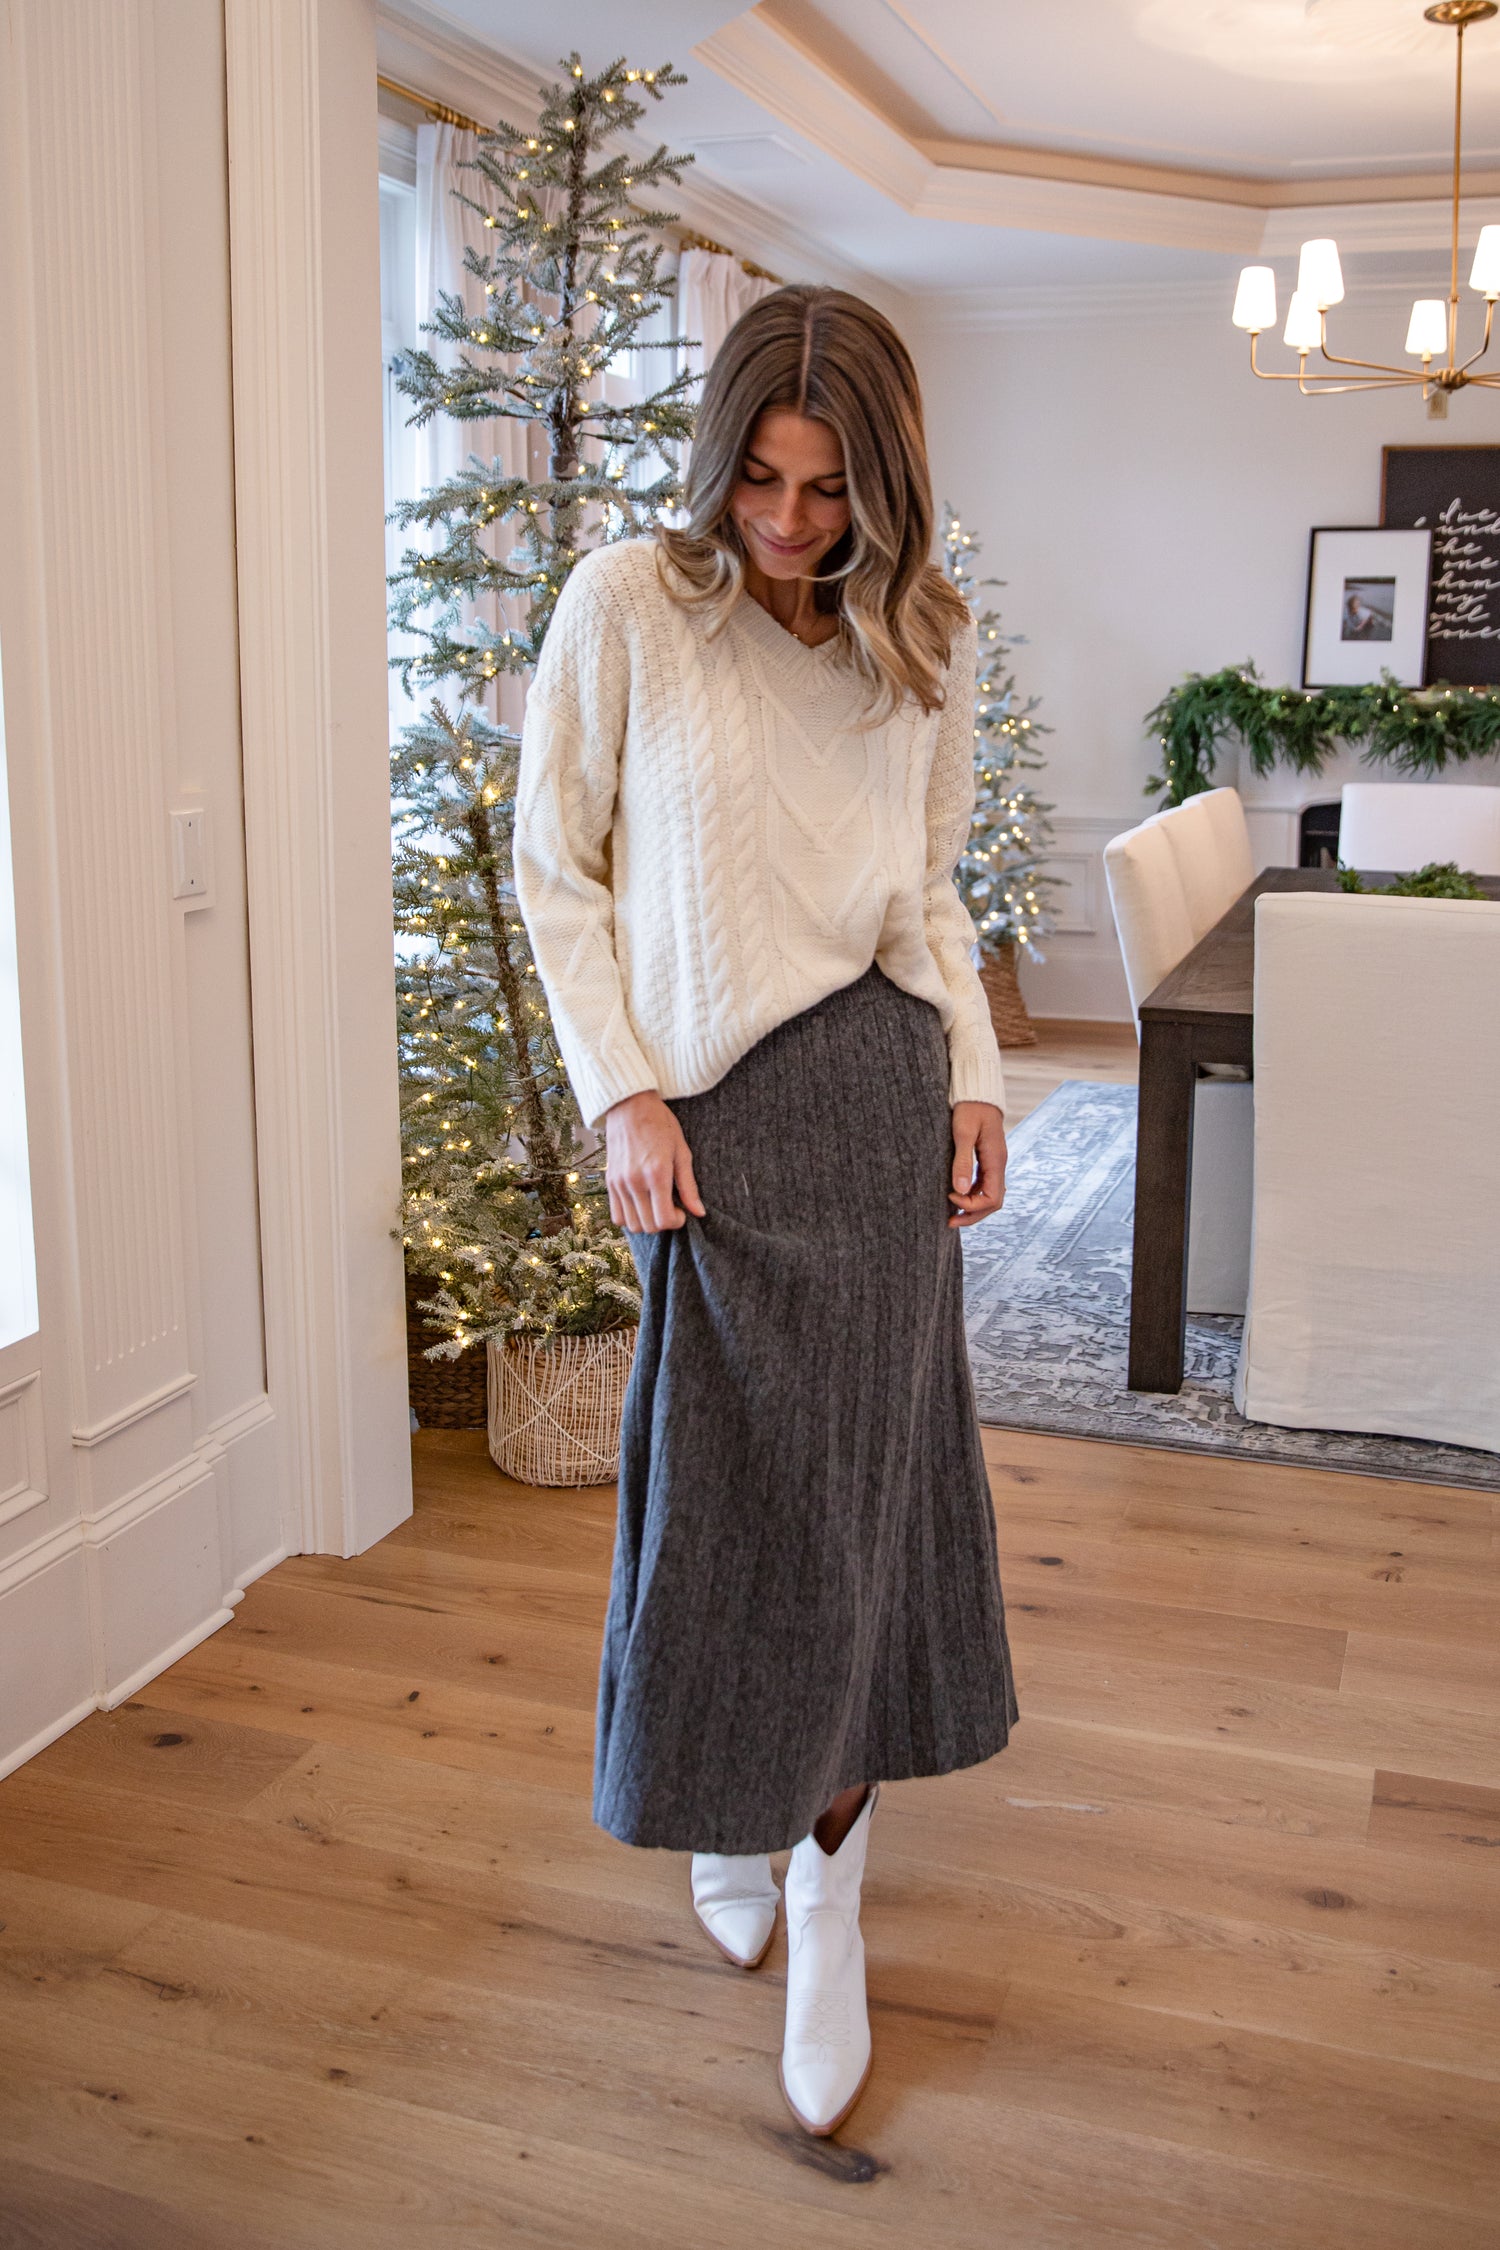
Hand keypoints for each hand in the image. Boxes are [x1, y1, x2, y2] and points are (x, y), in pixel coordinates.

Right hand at [604, 1089, 706, 1232]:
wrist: (630, 1106)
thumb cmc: (660, 1124)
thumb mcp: (681, 1152)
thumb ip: (689, 1186)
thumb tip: (699, 1212)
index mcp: (656, 1174)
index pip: (664, 1219)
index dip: (676, 1222)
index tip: (681, 1212)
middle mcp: (635, 1182)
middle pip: (648, 1226)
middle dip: (663, 1223)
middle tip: (670, 1208)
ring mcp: (619, 1183)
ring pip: (632, 1224)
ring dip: (646, 1222)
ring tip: (655, 1206)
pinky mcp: (609, 1182)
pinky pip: (616, 1215)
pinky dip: (630, 1217)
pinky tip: (641, 1204)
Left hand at [948, 1100, 1006, 1227]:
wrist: (977, 1093)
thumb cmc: (969, 1108)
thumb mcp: (963, 1132)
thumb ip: (962, 1161)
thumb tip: (959, 1190)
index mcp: (996, 1160)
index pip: (993, 1198)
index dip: (973, 1206)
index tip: (950, 1197)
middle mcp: (998, 1164)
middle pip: (993, 1202)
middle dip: (973, 1215)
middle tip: (950, 1222)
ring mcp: (994, 1163)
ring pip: (990, 1195)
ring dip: (973, 1207)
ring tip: (952, 1215)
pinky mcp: (988, 1159)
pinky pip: (984, 1185)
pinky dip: (972, 1195)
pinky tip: (957, 1197)